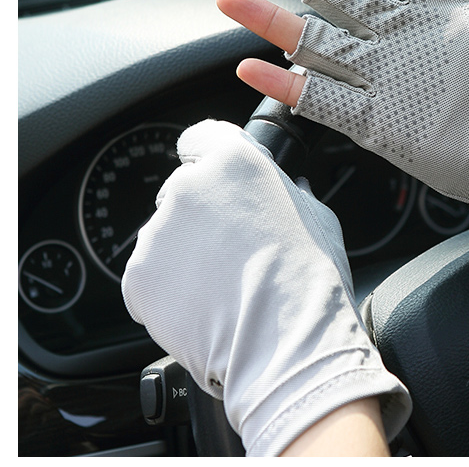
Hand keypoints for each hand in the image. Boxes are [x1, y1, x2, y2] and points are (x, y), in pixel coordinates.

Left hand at [121, 120, 409, 455]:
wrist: (287, 345)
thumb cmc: (311, 279)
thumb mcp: (317, 217)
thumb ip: (289, 191)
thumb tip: (287, 187)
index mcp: (233, 161)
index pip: (201, 138)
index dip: (208, 159)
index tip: (213, 178)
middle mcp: (186, 186)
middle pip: (183, 192)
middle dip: (202, 216)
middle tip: (232, 250)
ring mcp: (157, 233)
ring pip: (168, 238)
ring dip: (186, 255)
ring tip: (223, 287)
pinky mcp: (138, 278)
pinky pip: (152, 277)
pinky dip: (170, 291)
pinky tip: (205, 307)